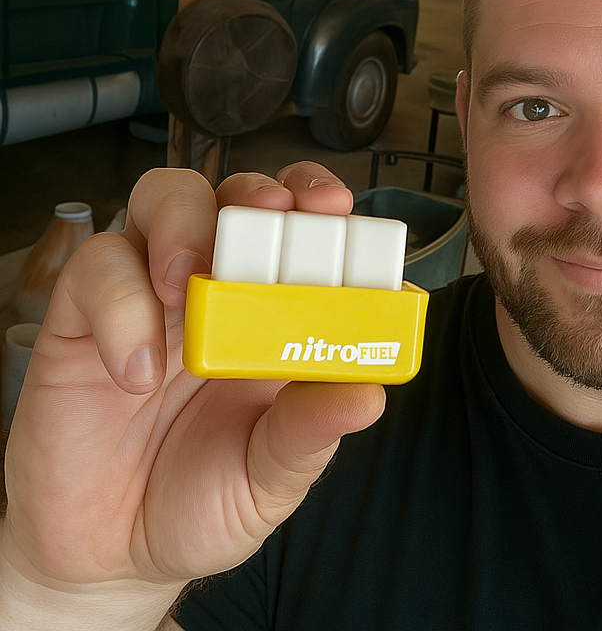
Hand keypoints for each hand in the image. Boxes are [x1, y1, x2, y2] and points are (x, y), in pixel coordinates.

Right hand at [0, 162, 384, 623]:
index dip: (321, 203)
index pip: (306, 227)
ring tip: (189, 277)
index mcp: (278, 314)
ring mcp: (150, 294)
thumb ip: (311, 432)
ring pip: (164, 200)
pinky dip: (121, 306)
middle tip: (275, 212)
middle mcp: (218, 288)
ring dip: (186, 220)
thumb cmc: (205, 500)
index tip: (337, 209)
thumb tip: (370, 394)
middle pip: (238, 194)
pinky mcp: (82, 318)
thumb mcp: (271, 476)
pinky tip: (138, 373)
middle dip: (261, 191)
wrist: (112, 560)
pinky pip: (96, 269)